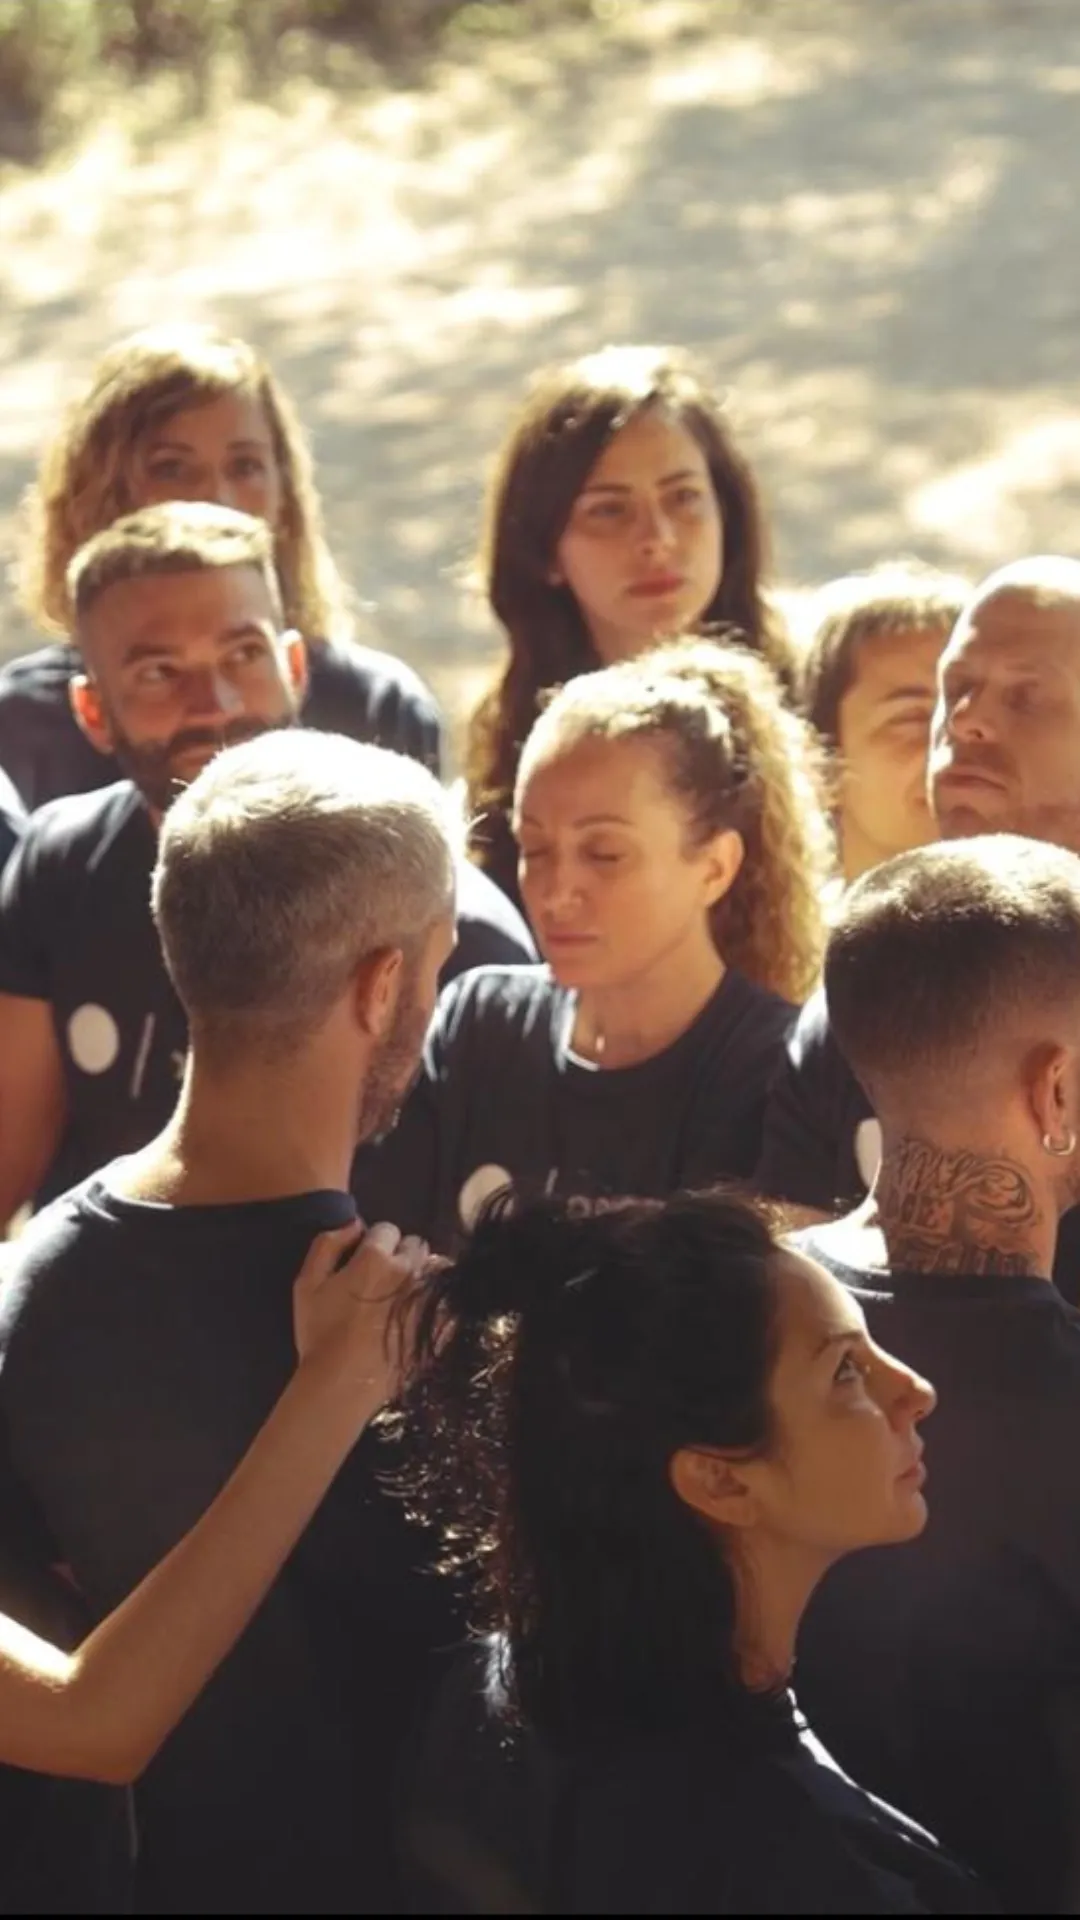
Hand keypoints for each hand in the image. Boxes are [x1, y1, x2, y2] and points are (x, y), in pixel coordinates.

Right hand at [291, 1221, 428, 1398]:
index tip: (364, 1264)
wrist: (341, 1384)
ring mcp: (429, 1298)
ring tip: (407, 1296)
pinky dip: (441, 1301)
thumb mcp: (306, 1284)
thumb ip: (327, 1244)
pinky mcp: (442, 1324)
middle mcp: (408, 1271)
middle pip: (415, 1245)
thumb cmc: (320, 1335)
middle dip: (401, 1256)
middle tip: (385, 1281)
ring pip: (436, 1268)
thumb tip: (354, 1223)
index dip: (373, 1245)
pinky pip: (452, 1299)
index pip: (386, 1230)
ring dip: (424, 1275)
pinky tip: (424, 1313)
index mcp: (376, 1258)